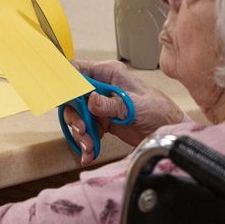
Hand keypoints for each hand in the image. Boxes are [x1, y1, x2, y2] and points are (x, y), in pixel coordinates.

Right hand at [63, 60, 185, 165]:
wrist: (168, 132)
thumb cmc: (159, 110)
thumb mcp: (136, 105)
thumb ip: (113, 104)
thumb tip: (91, 100)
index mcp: (110, 74)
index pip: (78, 70)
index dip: (63, 79)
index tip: (56, 93)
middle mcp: (102, 87)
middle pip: (73, 96)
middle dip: (74, 115)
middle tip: (81, 129)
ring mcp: (101, 105)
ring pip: (78, 115)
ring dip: (80, 132)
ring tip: (88, 145)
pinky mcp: (102, 121)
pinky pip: (86, 130)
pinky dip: (86, 142)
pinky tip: (89, 153)